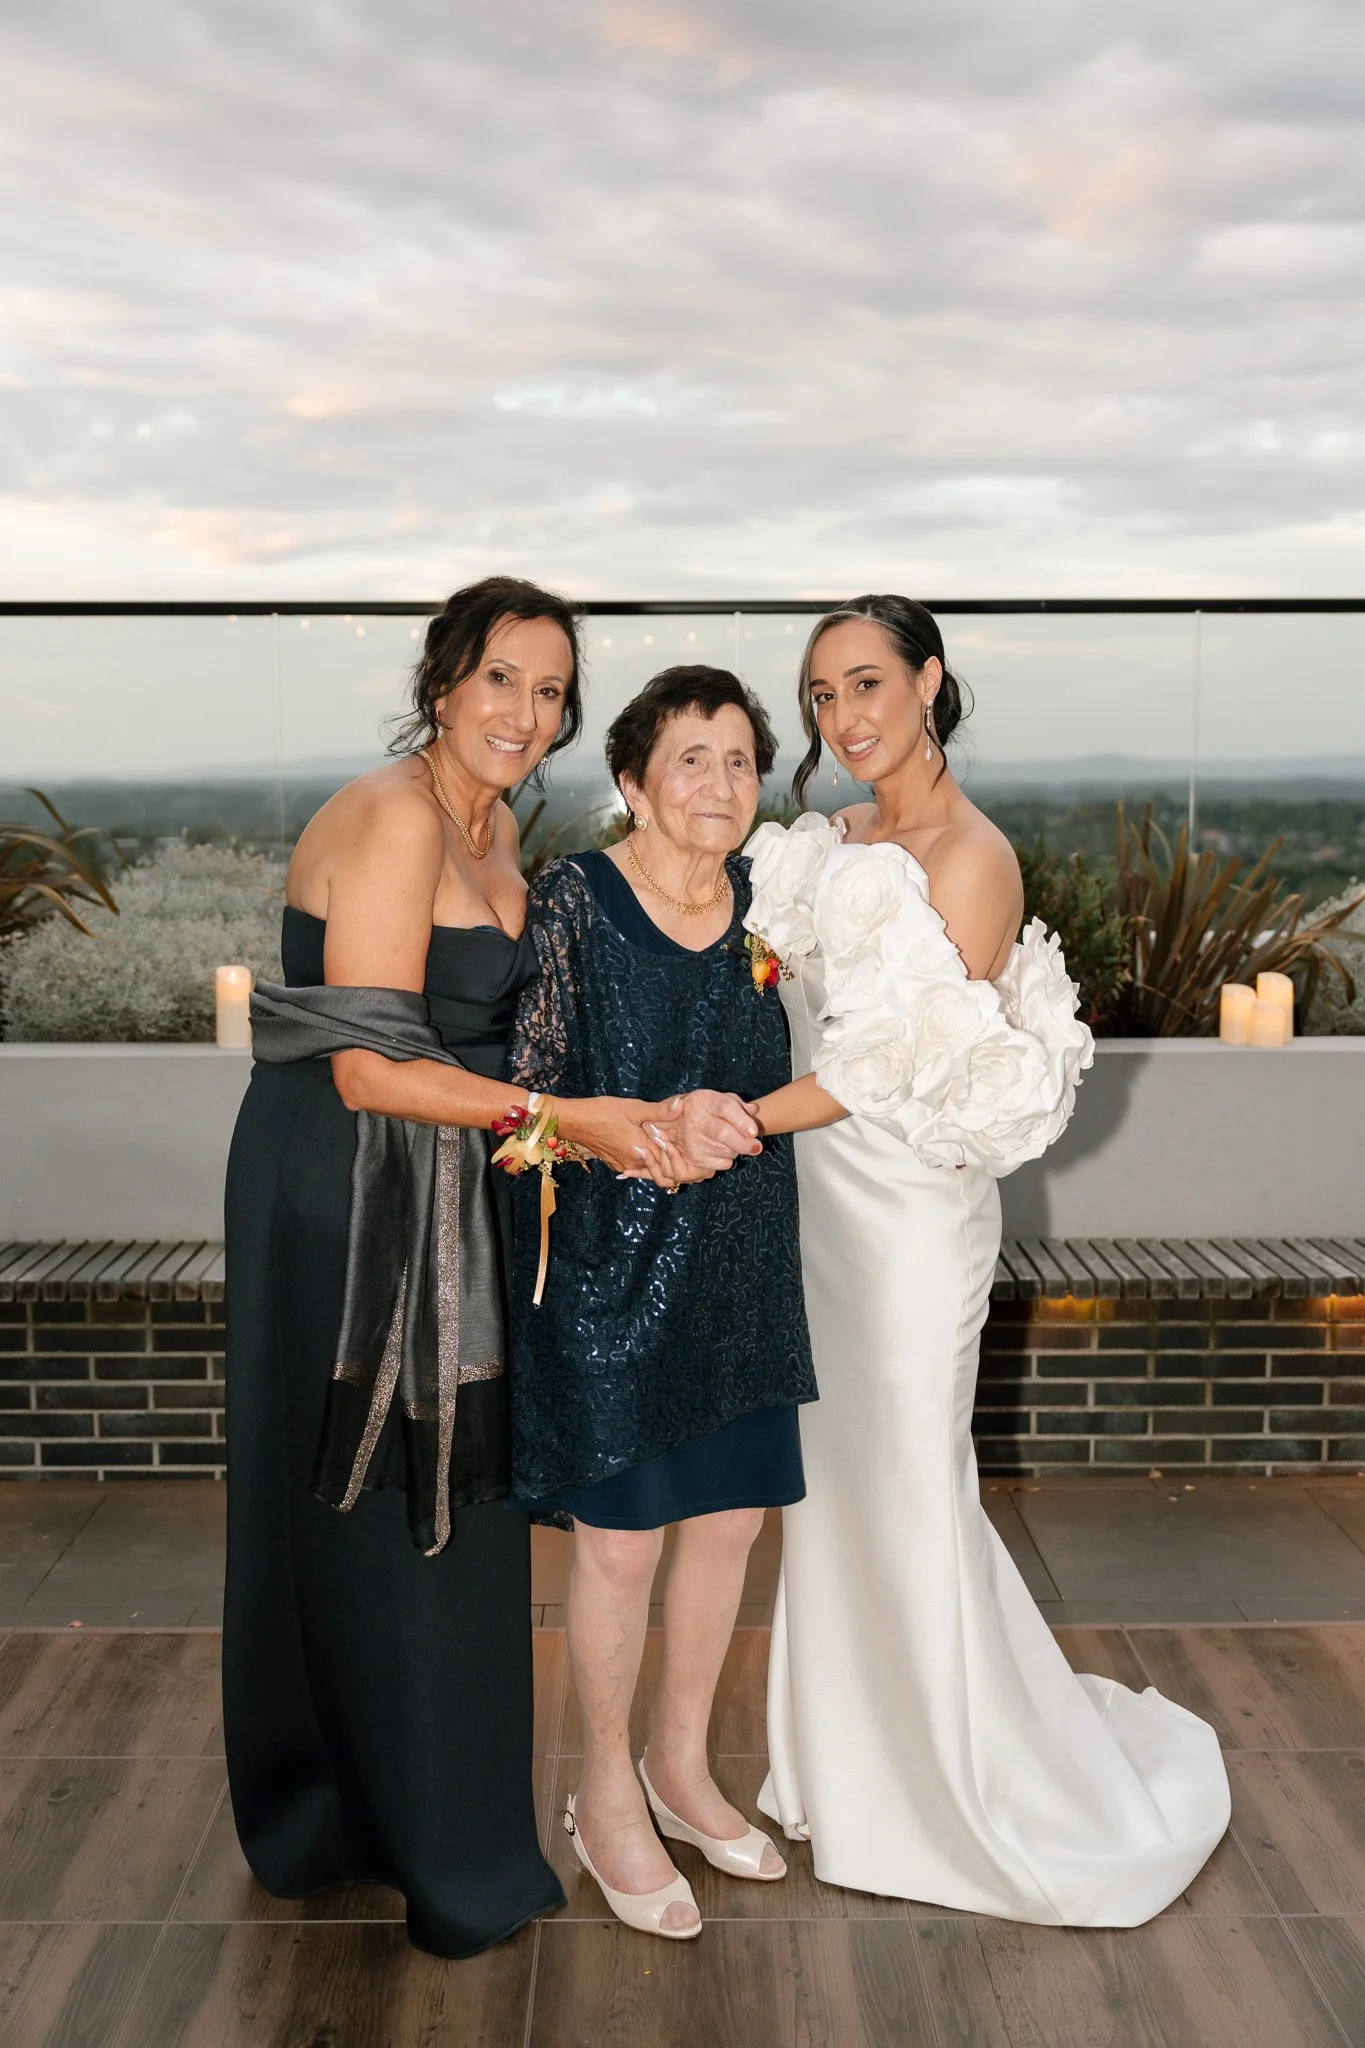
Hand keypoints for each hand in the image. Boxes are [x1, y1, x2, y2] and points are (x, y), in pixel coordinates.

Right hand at [554, 1095, 682, 1180]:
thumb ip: (660, 1110)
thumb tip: (681, 1106)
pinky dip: (640, 1156)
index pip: (669, 1158)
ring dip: (653, 1154)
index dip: (677, 1148)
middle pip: (659, 1165)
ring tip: (658, 1137)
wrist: (575, 1122)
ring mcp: (623, 1166)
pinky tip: (641, 1141)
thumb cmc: (603, 1113)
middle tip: (672, 1137)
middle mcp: (634, 1164)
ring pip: (646, 1166)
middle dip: (667, 1153)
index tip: (682, 1136)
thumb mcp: (634, 1108)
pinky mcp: (614, 1164)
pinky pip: (634, 1165)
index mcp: (642, 1151)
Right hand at [652, 1090, 761, 1181]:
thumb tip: (754, 1110)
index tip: (753, 1131)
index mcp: (705, 1100)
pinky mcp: (695, 1158)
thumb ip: (737, 1103)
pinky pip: (722, 1163)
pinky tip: (723, 1149)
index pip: (725, 1107)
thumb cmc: (702, 1109)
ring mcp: (693, 1141)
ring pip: (726, 1151)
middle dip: (744, 1143)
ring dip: (738, 1149)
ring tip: (735, 1141)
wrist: (673, 1125)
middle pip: (723, 1134)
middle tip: (756, 1146)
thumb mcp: (717, 1099)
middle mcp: (697, 1120)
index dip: (741, 1120)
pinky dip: (729, 1158)